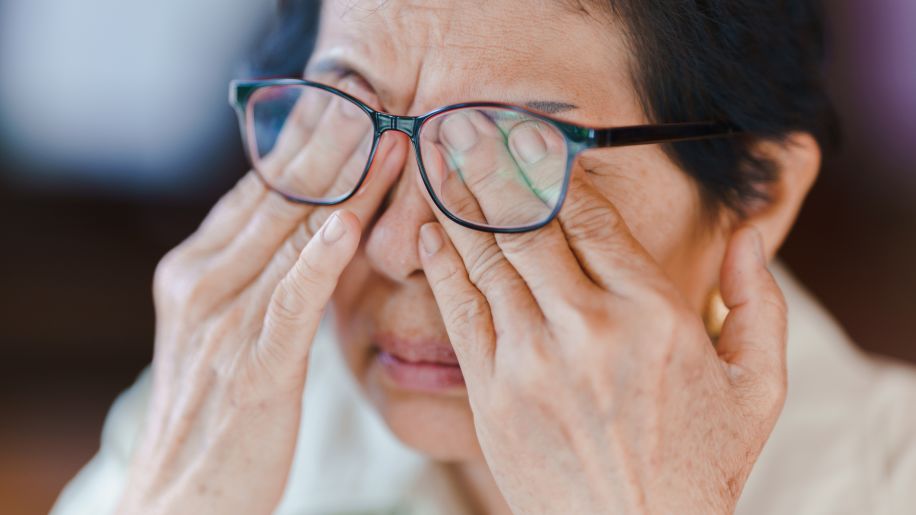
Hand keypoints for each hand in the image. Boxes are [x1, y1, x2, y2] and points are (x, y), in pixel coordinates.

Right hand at [117, 80, 403, 513]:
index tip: (357, 112)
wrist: (182, 494)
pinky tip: (350, 225)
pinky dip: (319, 261)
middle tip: (386, 109)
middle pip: (281, 202)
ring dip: (347, 189)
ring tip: (391, 144)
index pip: (258, 192)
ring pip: (294, 239)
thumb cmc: (216, 411)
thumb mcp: (222, 327)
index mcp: (194, 270)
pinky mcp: (256, 368)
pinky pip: (291, 302)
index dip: (310, 148)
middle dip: (337, 152)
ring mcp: (225, 323)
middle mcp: (203, 284)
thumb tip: (303, 228)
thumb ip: (254, 275)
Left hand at [417, 113, 787, 513]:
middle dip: (496, 168)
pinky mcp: (492, 395)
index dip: (558, 173)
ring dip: (460, 203)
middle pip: (530, 225)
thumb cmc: (701, 466)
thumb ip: (758, 305)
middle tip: (470, 127)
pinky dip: (443, 265)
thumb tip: (747, 238)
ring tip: (440, 159)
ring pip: (488, 260)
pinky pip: (461, 313)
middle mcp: (587, 328)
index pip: (594, 220)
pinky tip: (432, 230)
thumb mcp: (758, 388)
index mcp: (654, 315)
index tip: (535, 140)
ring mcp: (532, 361)